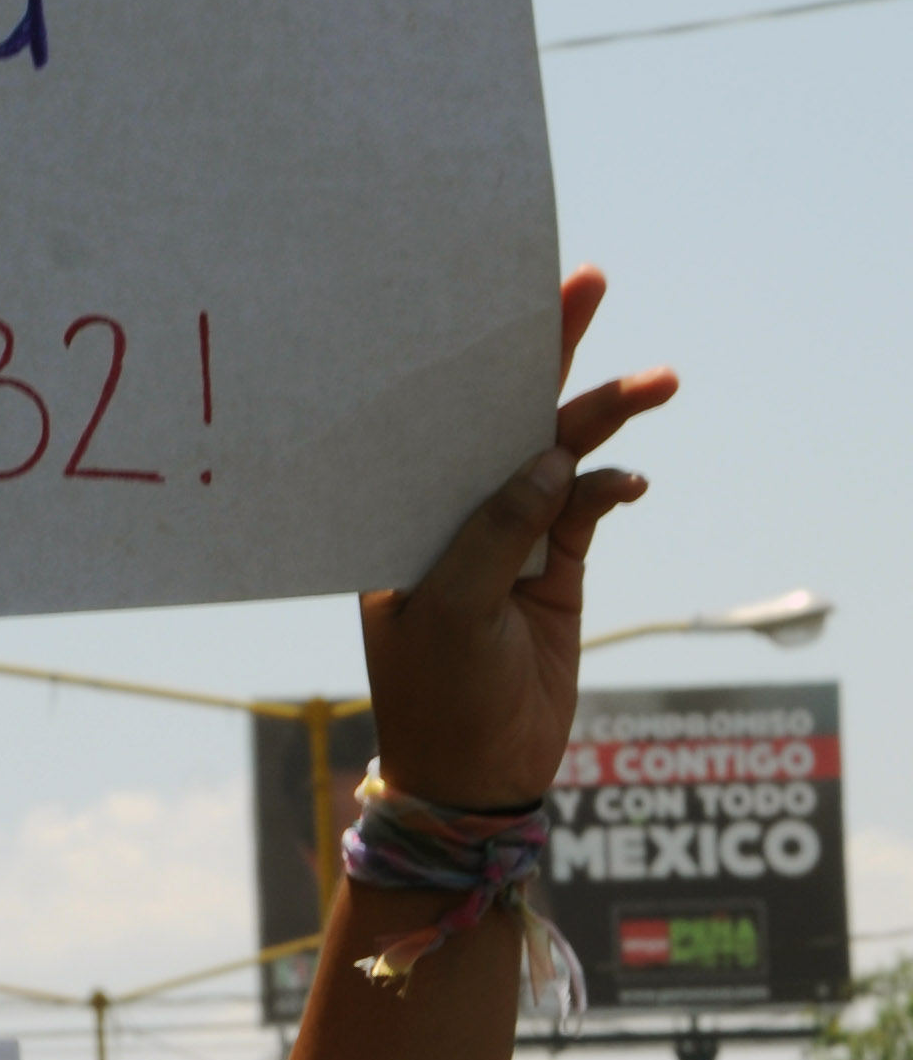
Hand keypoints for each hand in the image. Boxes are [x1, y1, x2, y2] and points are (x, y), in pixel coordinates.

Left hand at [359, 267, 676, 810]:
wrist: (477, 777)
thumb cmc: (438, 696)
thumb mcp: (453, 610)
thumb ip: (498, 531)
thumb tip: (550, 458)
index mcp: (402, 514)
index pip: (436, 420)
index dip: (470, 359)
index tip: (502, 299)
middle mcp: (450, 513)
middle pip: (500, 418)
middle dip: (545, 354)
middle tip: (586, 282)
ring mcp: (507, 537)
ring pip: (556, 455)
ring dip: (602, 418)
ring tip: (658, 381)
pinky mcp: (555, 570)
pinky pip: (588, 506)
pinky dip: (610, 487)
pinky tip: (629, 482)